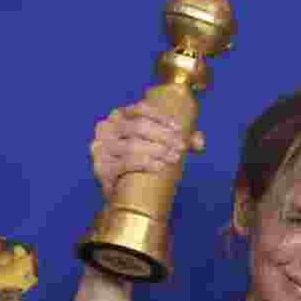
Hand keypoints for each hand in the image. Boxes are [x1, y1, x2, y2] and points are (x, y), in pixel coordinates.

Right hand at [89, 99, 205, 199]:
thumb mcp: (159, 145)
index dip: (162, 118)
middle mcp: (106, 128)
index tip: (180, 130)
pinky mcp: (101, 168)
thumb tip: (199, 142)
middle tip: (181, 147)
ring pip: (132, 145)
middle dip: (164, 136)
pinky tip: (159, 167)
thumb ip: (180, 140)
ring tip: (173, 158)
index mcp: (119, 116)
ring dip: (157, 150)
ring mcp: (101, 148)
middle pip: (138, 127)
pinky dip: (144, 164)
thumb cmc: (141, 161)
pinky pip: (124, 164)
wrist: (121, 191)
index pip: (141, 109)